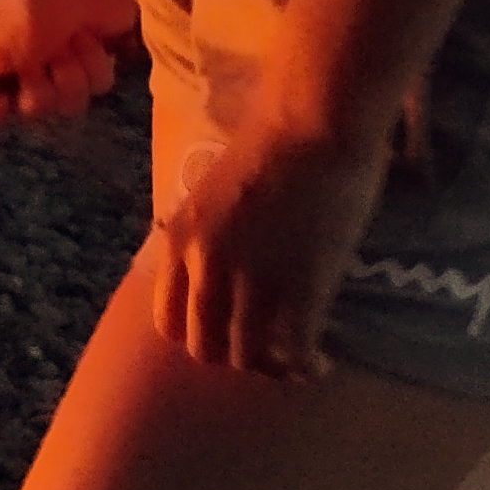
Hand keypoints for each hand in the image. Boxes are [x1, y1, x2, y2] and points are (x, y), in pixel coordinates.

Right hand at [0, 0, 128, 128]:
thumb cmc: (26, 10)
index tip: (2, 100)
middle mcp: (19, 67)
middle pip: (30, 110)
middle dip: (39, 88)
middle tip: (36, 58)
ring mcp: (58, 65)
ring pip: (68, 103)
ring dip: (70, 74)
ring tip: (67, 43)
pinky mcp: (91, 60)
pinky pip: (97, 87)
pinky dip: (94, 62)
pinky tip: (90, 40)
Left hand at [149, 114, 390, 378]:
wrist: (314, 122)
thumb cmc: (272, 144)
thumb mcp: (213, 193)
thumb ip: (207, 235)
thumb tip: (216, 270)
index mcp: (179, 239)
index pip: (167, 321)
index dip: (197, 338)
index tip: (226, 337)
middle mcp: (205, 265)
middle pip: (203, 348)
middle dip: (234, 358)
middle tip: (265, 354)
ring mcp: (251, 279)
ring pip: (248, 357)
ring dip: (271, 368)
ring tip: (296, 363)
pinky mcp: (300, 286)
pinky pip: (296, 350)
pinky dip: (307, 365)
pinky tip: (322, 363)